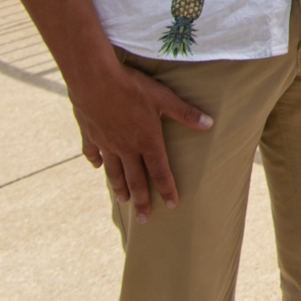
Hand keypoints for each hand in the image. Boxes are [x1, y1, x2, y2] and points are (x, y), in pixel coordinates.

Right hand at [67, 62, 211, 223]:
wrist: (94, 80)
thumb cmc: (132, 87)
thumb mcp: (163, 97)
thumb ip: (185, 113)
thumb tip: (209, 123)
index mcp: (147, 141)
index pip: (160, 172)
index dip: (167, 189)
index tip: (172, 205)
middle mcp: (126, 148)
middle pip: (135, 180)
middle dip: (141, 200)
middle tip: (144, 219)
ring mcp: (106, 144)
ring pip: (114, 172)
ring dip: (120, 187)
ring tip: (123, 201)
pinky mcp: (90, 135)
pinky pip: (93, 153)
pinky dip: (96, 161)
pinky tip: (97, 166)